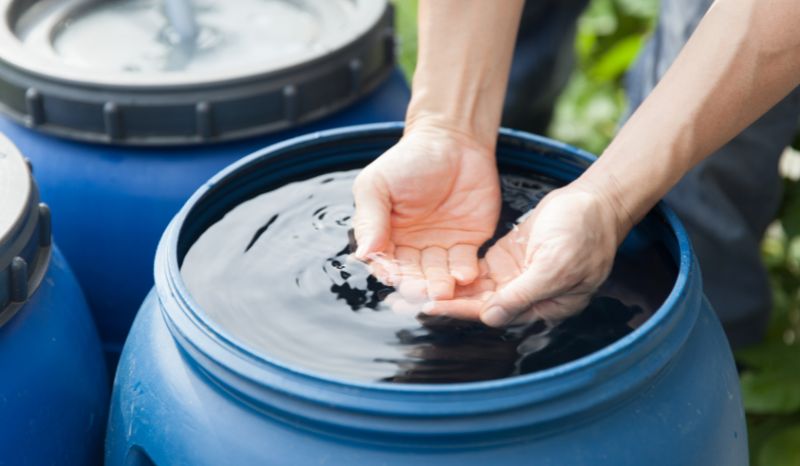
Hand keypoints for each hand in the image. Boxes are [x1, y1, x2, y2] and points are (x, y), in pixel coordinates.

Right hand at [352, 124, 500, 299]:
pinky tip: (466, 276)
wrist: (453, 139)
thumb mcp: (378, 184)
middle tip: (423, 292)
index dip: (390, 272)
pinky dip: (465, 273)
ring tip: (444, 289)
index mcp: (386, 236)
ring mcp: (441, 247)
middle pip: (413, 274)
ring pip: (439, 275)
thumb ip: (370, 218)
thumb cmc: (409, 159)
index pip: (385, 262)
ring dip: (441, 284)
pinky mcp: (468, 243)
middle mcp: (412, 247)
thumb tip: (362, 253)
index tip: (394, 278)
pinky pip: (465, 264)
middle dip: (418, 285)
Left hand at [420, 183, 626, 325]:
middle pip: (478, 305)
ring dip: (444, 289)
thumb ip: (523, 293)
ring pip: (474, 290)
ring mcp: (515, 278)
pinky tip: (428, 269)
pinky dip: (455, 272)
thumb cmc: (584, 232)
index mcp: (541, 306)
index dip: (460, 310)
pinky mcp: (507, 260)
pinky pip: (477, 272)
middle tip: (404, 300)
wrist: (596, 201)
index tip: (428, 307)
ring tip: (409, 287)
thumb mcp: (556, 265)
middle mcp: (525, 297)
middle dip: (443, 303)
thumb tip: (490, 318)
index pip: (493, 312)